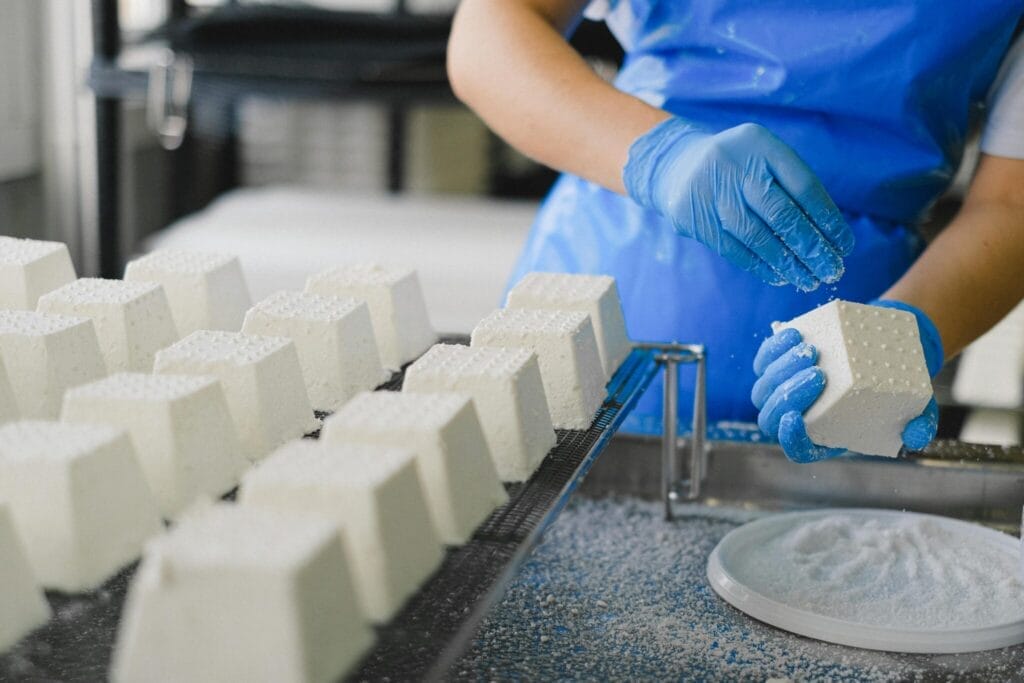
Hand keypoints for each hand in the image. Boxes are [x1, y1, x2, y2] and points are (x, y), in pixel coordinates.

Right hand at [624, 118, 854, 290]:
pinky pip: (733, 248)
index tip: (844, 246)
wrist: (677, 166)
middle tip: (831, 270)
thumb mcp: (764, 159)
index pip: (803, 186)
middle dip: (811, 247)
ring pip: (757, 236)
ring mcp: (709, 191)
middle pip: (781, 214)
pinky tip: (779, 276)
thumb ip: (791, 186)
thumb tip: (829, 237)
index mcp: (760, 144)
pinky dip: (760, 265)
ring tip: (808, 280)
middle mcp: (733, 164)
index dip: (827, 219)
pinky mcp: (692, 217)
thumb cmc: (738, 167)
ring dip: (787, 264)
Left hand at [751, 300, 943, 462]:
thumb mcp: (916, 408)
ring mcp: (784, 390)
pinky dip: (774, 349)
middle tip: (818, 375)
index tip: (795, 419)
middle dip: (789, 396)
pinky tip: (795, 336)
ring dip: (781, 370)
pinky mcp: (780, 364)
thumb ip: (920, 425)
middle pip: (773, 416)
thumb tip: (916, 436)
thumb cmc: (896, 387)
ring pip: (765, 388)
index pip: (797, 448)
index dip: (790, 438)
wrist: (886, 349)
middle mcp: (798, 417)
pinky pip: (764, 360)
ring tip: (811, 352)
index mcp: (824, 437)